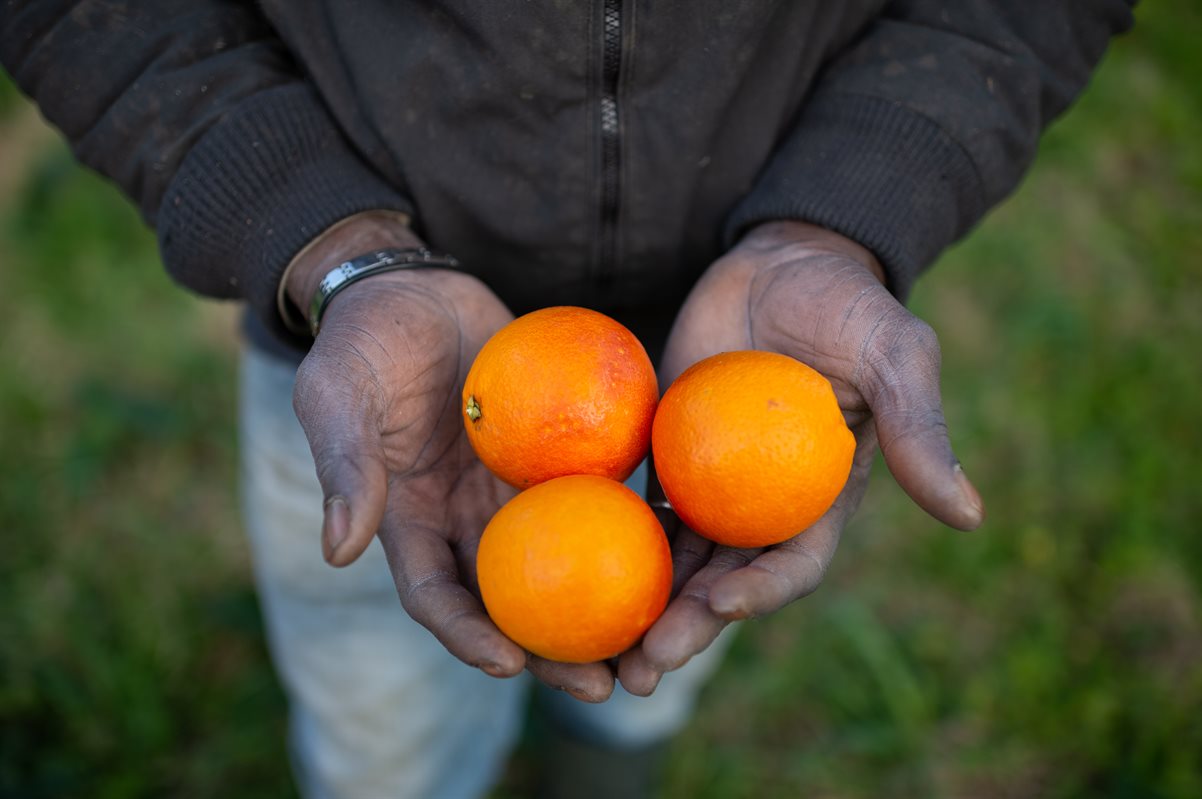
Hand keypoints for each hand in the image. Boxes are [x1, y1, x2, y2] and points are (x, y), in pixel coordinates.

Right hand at [285, 213, 617, 701]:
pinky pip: (602, 493)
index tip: (509, 665)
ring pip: (570, 562)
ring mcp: (518, 492)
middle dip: (557, 653)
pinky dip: (636, 525)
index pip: (438, 596)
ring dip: (611, 605)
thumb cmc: (364, 342)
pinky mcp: (561, 456)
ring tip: (662, 638)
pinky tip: (683, 547)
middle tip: (609, 685)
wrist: (415, 290)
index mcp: (413, 522)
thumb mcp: (340, 395)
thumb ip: (345, 465)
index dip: (468, 637)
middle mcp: (471, 521)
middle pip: (518, 603)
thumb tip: (339, 550)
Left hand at [618, 220, 983, 694]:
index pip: (793, 564)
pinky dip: (604, 530)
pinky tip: (560, 555)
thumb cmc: (848, 305)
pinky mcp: (663, 452)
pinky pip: (630, 498)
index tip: (722, 605)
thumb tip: (969, 516)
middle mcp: (760, 504)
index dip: (761, 593)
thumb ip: (917, 428)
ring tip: (596, 648)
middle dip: (687, 627)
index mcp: (819, 498)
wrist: (782, 262)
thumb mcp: (895, 355)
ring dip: (639, 602)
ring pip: (670, 555)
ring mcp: (708, 482)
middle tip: (640, 668)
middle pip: (721, 580)